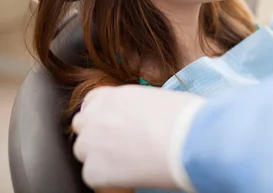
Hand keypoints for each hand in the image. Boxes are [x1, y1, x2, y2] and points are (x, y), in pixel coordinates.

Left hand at [72, 85, 204, 191]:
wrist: (190, 140)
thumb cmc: (185, 117)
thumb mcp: (158, 99)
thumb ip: (137, 107)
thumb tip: (139, 118)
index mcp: (114, 95)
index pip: (91, 102)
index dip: (101, 114)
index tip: (113, 123)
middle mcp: (97, 116)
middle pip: (82, 126)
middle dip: (97, 134)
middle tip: (120, 144)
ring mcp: (93, 142)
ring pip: (84, 151)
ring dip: (100, 156)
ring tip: (127, 161)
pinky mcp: (95, 170)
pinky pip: (91, 175)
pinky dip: (107, 178)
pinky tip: (129, 173)